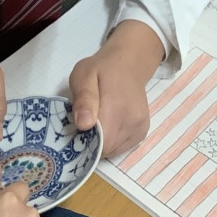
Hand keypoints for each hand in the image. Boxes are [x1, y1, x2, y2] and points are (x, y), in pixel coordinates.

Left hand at [70, 20, 163, 156]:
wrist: (129, 64)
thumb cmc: (101, 69)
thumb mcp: (83, 75)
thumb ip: (83, 99)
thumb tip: (84, 125)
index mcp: (117, 108)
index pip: (99, 144)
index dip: (83, 143)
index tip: (75, 130)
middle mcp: (132, 122)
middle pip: (105, 150)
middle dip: (90, 143)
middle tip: (83, 123)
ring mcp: (140, 128)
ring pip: (113, 151)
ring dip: (101, 143)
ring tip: (96, 122)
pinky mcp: (142, 132)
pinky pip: (121, 147)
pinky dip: (111, 141)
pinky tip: (107, 125)